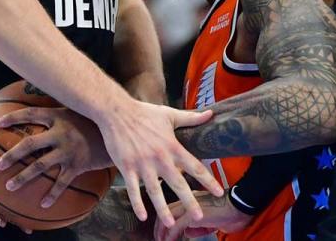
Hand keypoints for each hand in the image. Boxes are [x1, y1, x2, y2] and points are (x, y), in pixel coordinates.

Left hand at [0, 106, 110, 207]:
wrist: (121, 133)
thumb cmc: (97, 121)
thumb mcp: (79, 111)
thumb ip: (62, 112)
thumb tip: (46, 110)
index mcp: (59, 116)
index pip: (31, 114)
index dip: (14, 117)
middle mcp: (61, 132)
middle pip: (30, 143)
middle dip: (11, 154)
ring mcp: (69, 149)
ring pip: (41, 165)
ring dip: (23, 177)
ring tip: (9, 186)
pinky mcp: (78, 164)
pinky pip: (62, 182)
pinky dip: (52, 194)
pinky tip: (43, 204)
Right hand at [97, 99, 222, 227]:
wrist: (116, 112)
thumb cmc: (144, 113)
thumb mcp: (169, 114)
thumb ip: (191, 118)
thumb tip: (210, 113)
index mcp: (172, 146)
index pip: (194, 166)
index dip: (208, 179)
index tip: (219, 192)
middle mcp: (160, 157)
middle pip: (177, 183)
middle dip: (189, 201)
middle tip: (198, 217)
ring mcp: (142, 164)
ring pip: (155, 191)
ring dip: (163, 208)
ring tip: (171, 223)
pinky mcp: (126, 167)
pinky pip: (132, 189)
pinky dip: (137, 203)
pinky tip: (143, 216)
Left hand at [154, 191, 250, 240]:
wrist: (240, 205)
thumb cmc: (232, 212)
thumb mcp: (213, 221)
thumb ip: (199, 226)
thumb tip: (188, 232)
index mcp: (195, 198)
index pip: (176, 206)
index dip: (168, 218)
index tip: (165, 229)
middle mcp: (190, 199)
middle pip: (168, 209)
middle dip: (161, 224)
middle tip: (159, 236)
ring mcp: (190, 205)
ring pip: (169, 216)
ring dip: (162, 230)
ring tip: (161, 240)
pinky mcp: (192, 214)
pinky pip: (176, 226)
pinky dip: (170, 235)